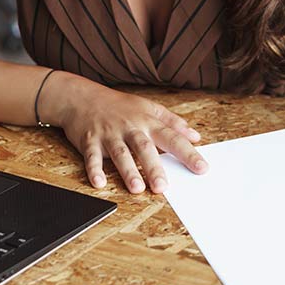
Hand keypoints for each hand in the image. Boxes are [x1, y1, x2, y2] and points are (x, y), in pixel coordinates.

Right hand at [56, 77, 208, 194]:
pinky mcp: (89, 140)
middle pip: (144, 148)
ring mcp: (109, 134)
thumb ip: (172, 122)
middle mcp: (130, 127)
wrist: (82, 96)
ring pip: (120, 153)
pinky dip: (94, 169)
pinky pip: (91, 156)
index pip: (171, 137)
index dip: (187, 153)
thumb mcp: (148, 107)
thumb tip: (195, 136)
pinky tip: (99, 182)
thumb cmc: (118, 106)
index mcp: (147, 121)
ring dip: (128, 170)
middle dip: (154, 167)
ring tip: (137, 188)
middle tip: (163, 187)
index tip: (202, 168)